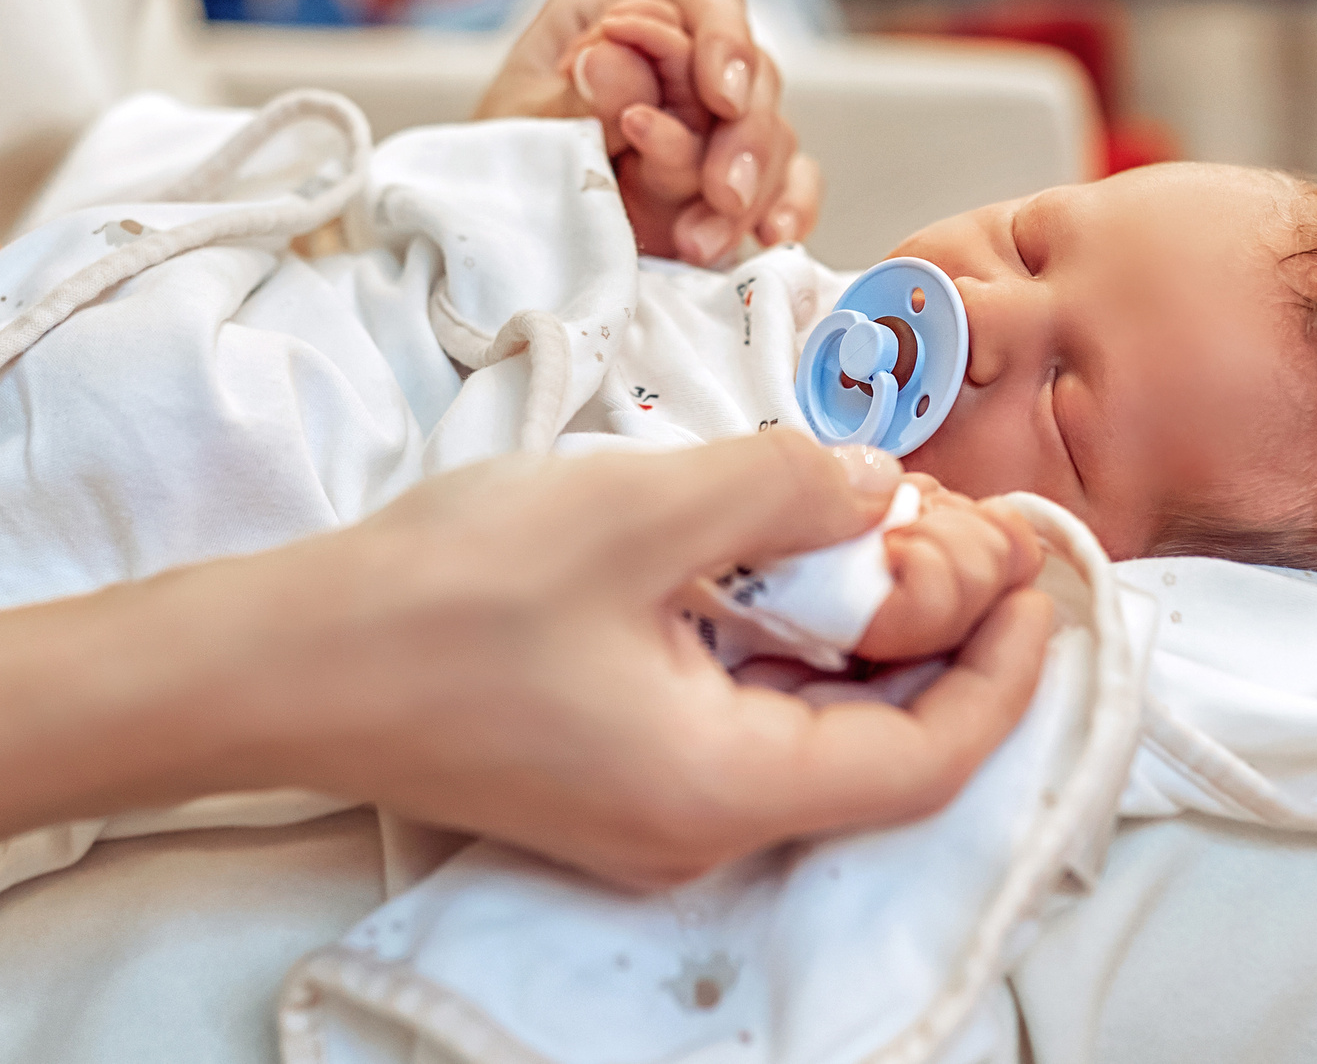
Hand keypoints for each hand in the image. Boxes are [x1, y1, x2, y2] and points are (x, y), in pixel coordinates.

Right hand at [0, 435, 1052, 891]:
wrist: (274, 658)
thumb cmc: (444, 595)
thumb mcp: (638, 509)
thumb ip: (783, 492)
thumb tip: (880, 490)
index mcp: (724, 788)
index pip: (929, 761)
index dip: (1010, 668)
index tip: (1042, 563)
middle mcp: (698, 826)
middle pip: (877, 754)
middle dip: (946, 644)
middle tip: (970, 528)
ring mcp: (646, 810)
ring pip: (805, 733)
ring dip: (859, 638)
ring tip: (882, 526)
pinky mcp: (603, 775)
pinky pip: (735, 718)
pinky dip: (781, 645)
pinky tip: (767, 558)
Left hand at [476, 0, 821, 264]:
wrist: (491, 225)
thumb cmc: (498, 152)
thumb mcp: (520, 120)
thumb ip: (576, 94)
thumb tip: (614, 54)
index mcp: (621, 10)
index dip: (724, 41)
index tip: (722, 97)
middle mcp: (677, 59)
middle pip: (751, 74)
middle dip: (744, 139)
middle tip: (721, 193)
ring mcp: (706, 122)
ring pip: (770, 134)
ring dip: (750, 192)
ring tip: (700, 244)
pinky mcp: (723, 177)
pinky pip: (782, 182)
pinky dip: (787, 205)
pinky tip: (776, 234)